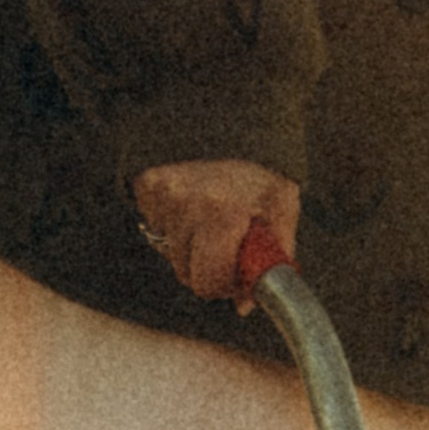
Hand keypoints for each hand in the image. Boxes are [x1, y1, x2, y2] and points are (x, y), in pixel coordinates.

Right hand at [130, 160, 300, 303]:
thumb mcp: (281, 210)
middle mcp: (187, 203)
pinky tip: (192, 207)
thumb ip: (272, 260)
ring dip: (189, 248)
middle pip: (185, 273)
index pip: (205, 280)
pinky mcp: (147, 184)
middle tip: (223, 251)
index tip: (234, 275)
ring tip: (210, 223)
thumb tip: (244, 306)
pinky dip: (172, 226)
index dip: (221, 286)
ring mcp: (163, 193)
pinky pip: (155, 227)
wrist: (230, 124)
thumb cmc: (260, 173)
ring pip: (169, 253)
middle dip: (205, 271)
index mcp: (223, 213)